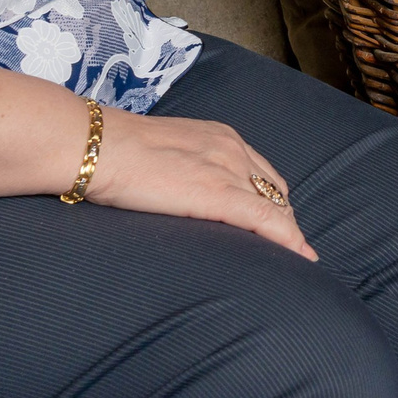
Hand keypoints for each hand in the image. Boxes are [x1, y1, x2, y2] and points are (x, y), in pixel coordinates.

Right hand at [89, 110, 315, 260]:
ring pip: (275, 206)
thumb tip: (184, 192)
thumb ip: (186, 169)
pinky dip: (287, 239)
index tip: (279, 224)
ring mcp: (227, 170)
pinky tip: (300, 257)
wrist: (98, 146)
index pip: (262, 174)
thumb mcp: (165, 154)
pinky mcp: (217, 193)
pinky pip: (265, 219)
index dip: (274, 202)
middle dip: (284, 220)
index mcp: (220, 137)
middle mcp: (232, 149)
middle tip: (287, 249)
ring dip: (288, 234)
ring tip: (296, 260)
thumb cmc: (116, 152)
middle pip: (275, 191)